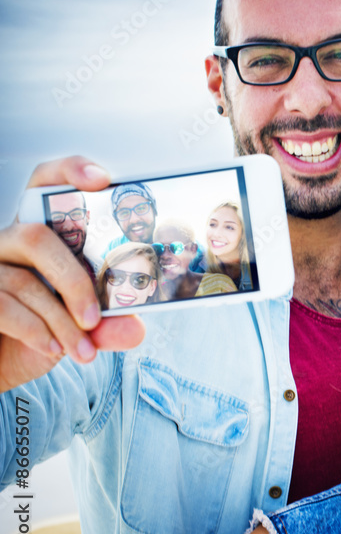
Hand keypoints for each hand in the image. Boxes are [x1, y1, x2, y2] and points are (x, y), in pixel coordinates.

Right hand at [0, 157, 144, 391]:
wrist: (4, 361)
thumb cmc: (42, 332)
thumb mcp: (82, 329)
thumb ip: (109, 327)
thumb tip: (135, 328)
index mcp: (44, 236)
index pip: (46, 185)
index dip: (68, 172)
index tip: (100, 179)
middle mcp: (10, 241)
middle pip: (37, 237)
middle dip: (74, 280)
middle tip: (95, 316)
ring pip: (24, 280)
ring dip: (61, 321)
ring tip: (83, 349)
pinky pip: (2, 304)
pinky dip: (34, 330)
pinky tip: (52, 348)